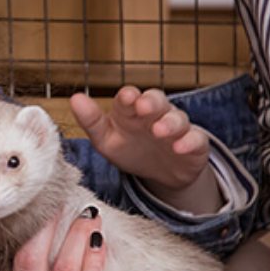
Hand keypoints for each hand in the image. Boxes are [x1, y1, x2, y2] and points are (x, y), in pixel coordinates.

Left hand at [70, 88, 220, 213]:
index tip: (125, 98)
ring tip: (160, 130)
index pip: (129, 98)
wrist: (160, 173)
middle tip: (143, 106)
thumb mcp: (106, 139)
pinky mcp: (193, 144)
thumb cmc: (130, 149)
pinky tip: (180, 146)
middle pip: (156, 101)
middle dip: (151, 102)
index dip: (128, 97)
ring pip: (177, 118)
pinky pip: (195, 139)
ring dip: (169, 122)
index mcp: (131, 111)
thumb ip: (91, 121)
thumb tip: (74, 99)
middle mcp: (155, 115)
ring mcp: (176, 128)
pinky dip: (189, 142)